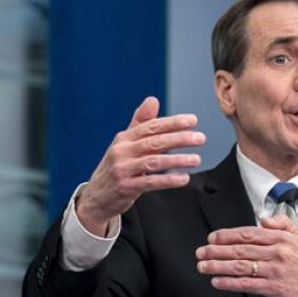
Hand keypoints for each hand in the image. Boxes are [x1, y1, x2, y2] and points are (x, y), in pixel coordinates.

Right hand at [76, 96, 204, 236]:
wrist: (96, 197)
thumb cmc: (116, 167)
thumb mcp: (125, 144)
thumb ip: (140, 123)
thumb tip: (153, 99)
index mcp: (124, 138)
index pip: (151, 126)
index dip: (172, 122)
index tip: (193, 121)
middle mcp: (122, 151)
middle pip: (154, 142)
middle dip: (179, 139)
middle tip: (200, 138)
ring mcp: (122, 169)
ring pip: (154, 162)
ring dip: (177, 160)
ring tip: (196, 159)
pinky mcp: (125, 187)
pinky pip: (150, 182)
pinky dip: (168, 180)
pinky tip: (184, 178)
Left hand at [195, 215, 297, 296]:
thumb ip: (282, 223)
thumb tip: (262, 218)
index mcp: (280, 238)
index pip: (248, 233)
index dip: (227, 235)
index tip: (212, 238)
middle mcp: (276, 253)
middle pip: (240, 249)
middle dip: (216, 251)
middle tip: (200, 252)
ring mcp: (274, 270)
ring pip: (240, 266)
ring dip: (218, 266)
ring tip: (203, 266)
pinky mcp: (274, 287)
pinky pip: (247, 284)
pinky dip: (230, 283)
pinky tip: (217, 281)